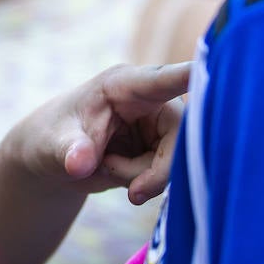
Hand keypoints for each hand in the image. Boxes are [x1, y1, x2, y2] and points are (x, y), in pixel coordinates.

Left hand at [1, 62, 189, 205]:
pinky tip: (120, 176)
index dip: (191, 74)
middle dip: (160, 168)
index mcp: (123, 84)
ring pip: (177, 157)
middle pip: (182, 132)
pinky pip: (170, 172)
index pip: (163, 79)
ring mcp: (158, 123)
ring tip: (110, 170)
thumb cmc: (51, 138)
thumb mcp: (53, 145)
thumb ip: (70, 151)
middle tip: (133, 195)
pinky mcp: (162, 146)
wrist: (54, 160)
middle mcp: (149, 100)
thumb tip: (79, 162)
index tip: (212, 68)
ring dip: (146, 177)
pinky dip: (146, 183)